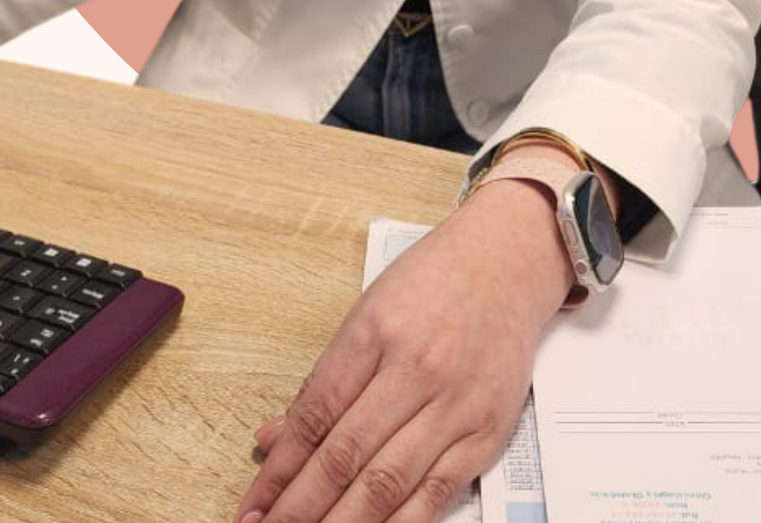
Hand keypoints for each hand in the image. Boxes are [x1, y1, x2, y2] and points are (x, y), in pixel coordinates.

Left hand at [236, 177, 574, 522]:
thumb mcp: (367, 311)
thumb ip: (323, 380)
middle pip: (346, 457)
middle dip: (300, 509)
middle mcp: (415, 370)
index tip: (252, 508)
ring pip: (387, 483)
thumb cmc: (434, 280)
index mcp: (375, 333)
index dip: (279, 472)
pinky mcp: (487, 432)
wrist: (508, 261)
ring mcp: (454, 404)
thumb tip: (274, 438)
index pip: (315, 416)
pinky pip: (437, 494)